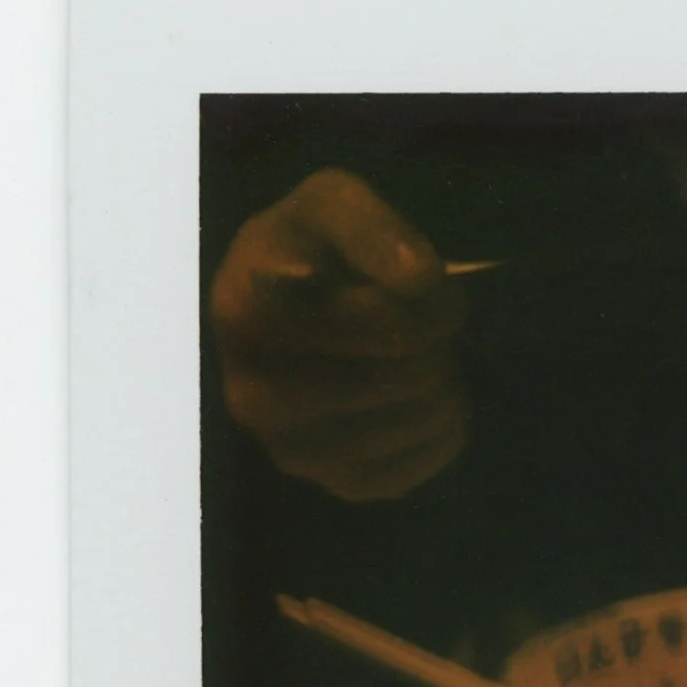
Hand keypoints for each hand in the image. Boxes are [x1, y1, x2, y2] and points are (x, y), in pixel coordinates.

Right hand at [208, 170, 467, 501]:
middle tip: (436, 328)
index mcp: (243, 313)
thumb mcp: (337, 204)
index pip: (361, 322)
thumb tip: (416, 283)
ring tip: (436, 360)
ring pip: (401, 428)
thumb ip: (373, 227)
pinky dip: (443, 436)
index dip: (417, 304)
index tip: (426, 283)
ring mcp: (290, 449)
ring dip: (443, 390)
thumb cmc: (320, 248)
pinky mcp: (333, 482)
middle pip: (384, 381)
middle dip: (431, 349)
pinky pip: (411, 473)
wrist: (305, 307)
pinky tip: (437, 403)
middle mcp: (251, 393)